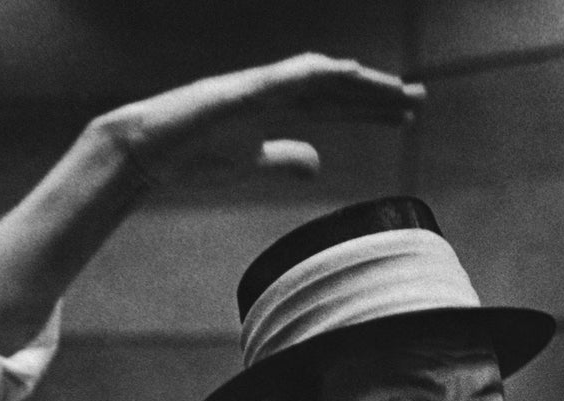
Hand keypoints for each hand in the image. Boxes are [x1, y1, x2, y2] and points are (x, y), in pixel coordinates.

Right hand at [96, 53, 424, 185]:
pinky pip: (285, 78)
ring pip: (319, 77)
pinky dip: (319, 74)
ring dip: (359, 83)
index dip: (370, 108)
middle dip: (378, 93)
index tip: (405, 116)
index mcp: (276, 108)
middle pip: (336, 88)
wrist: (144, 153)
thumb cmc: (192, 157)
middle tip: (420, 99)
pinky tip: (349, 74)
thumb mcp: (252, 164)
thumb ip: (284, 160)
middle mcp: (273, 90)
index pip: (334, 105)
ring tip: (397, 91)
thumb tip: (318, 164)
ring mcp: (256, 87)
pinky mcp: (239, 92)